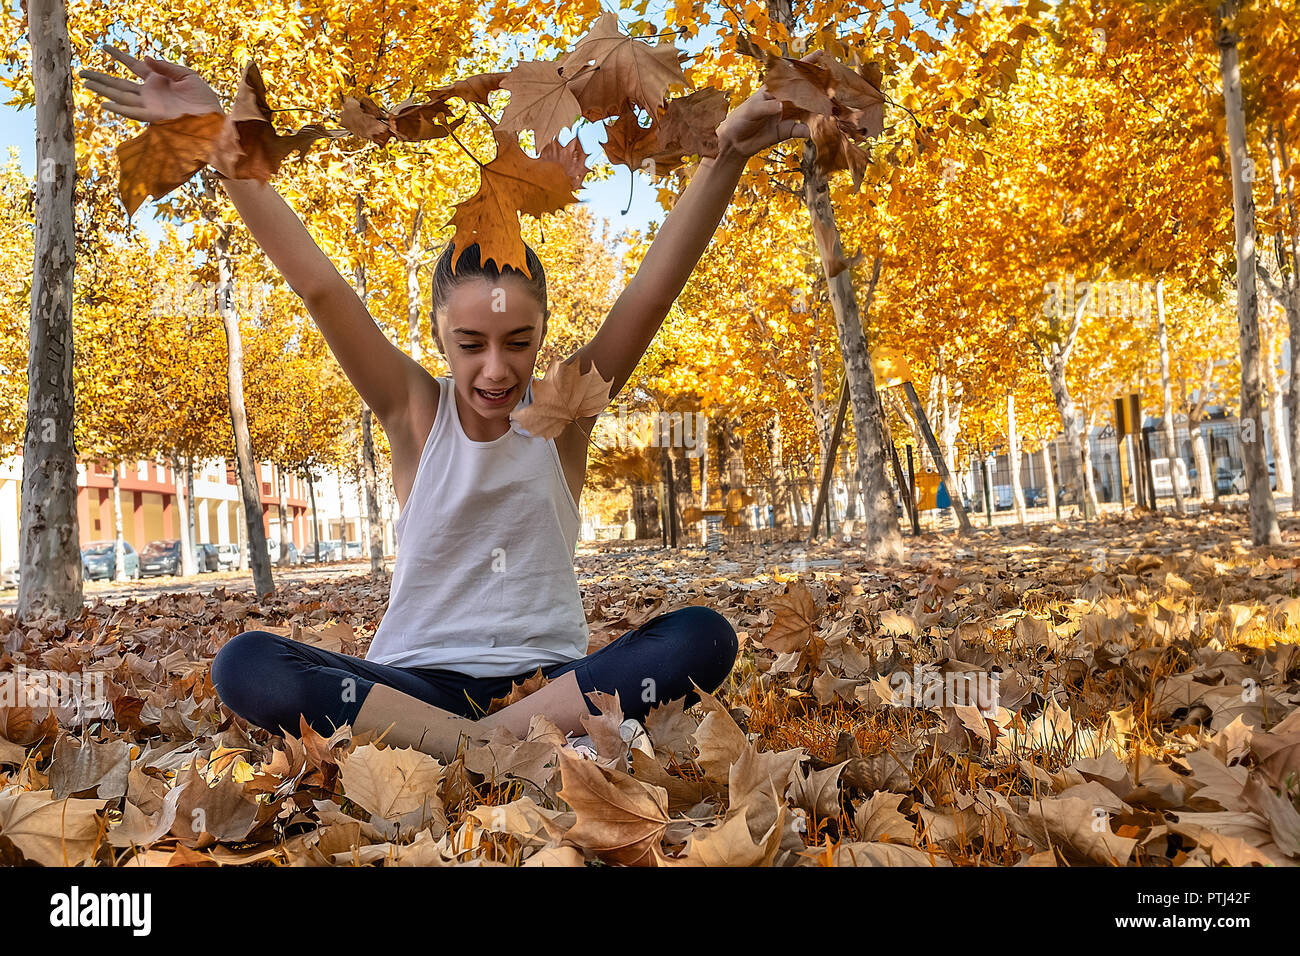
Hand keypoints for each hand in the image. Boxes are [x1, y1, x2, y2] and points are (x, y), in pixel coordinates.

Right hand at [78, 44, 222, 123]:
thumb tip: (144, 57)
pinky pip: (133, 112)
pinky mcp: (154, 117)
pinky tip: (105, 103)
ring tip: (85, 82)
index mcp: (157, 80)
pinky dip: (119, 108)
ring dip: (103, 89)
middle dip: (100, 77)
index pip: (133, 65)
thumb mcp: (187, 76)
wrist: (214, 119)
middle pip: (119, 83)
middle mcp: (150, 93)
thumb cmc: (204, 99)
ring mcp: (150, 105)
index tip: (104, 46)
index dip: (118, 56)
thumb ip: (165, 66)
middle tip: (81, 72)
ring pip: (121, 96)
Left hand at [715, 49, 823, 158]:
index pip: (791, 73)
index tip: (821, 53)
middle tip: (833, 86)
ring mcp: (786, 114)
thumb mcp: (752, 110)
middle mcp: (783, 100)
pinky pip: (800, 129)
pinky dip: (806, 130)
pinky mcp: (787, 130)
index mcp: (774, 88)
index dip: (806, 63)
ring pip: (806, 110)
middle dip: (818, 87)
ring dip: (816, 110)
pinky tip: (810, 132)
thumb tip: (782, 108)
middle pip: (804, 90)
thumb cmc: (740, 119)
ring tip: (828, 109)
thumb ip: (767, 107)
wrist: (735, 142)